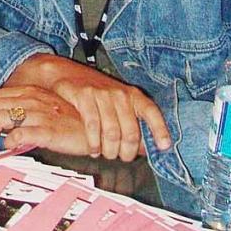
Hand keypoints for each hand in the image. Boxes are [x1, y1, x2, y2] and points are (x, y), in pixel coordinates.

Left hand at [0, 87, 90, 156]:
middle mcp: (32, 100)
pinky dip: (9, 141)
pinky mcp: (47, 131)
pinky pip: (19, 135)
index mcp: (29, 92)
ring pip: (2, 118)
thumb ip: (24, 109)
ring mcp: (39, 115)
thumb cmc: (69, 120)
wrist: (97, 129)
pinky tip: (9, 145)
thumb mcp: (44, 108)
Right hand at [6, 55, 170, 160]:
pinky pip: (92, 125)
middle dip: (127, 151)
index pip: (152, 112)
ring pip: (111, 132)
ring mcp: (102, 94)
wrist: (66, 72)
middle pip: (130, 131)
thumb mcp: (117, 101)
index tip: (165, 147)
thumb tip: (144, 148)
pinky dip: (93, 142)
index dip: (160, 130)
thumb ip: (131, 120)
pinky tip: (93, 149)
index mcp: (132, 95)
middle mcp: (120, 94)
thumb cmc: (95, 92)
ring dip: (109, 150)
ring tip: (106, 155)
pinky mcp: (84, 96)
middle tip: (122, 157)